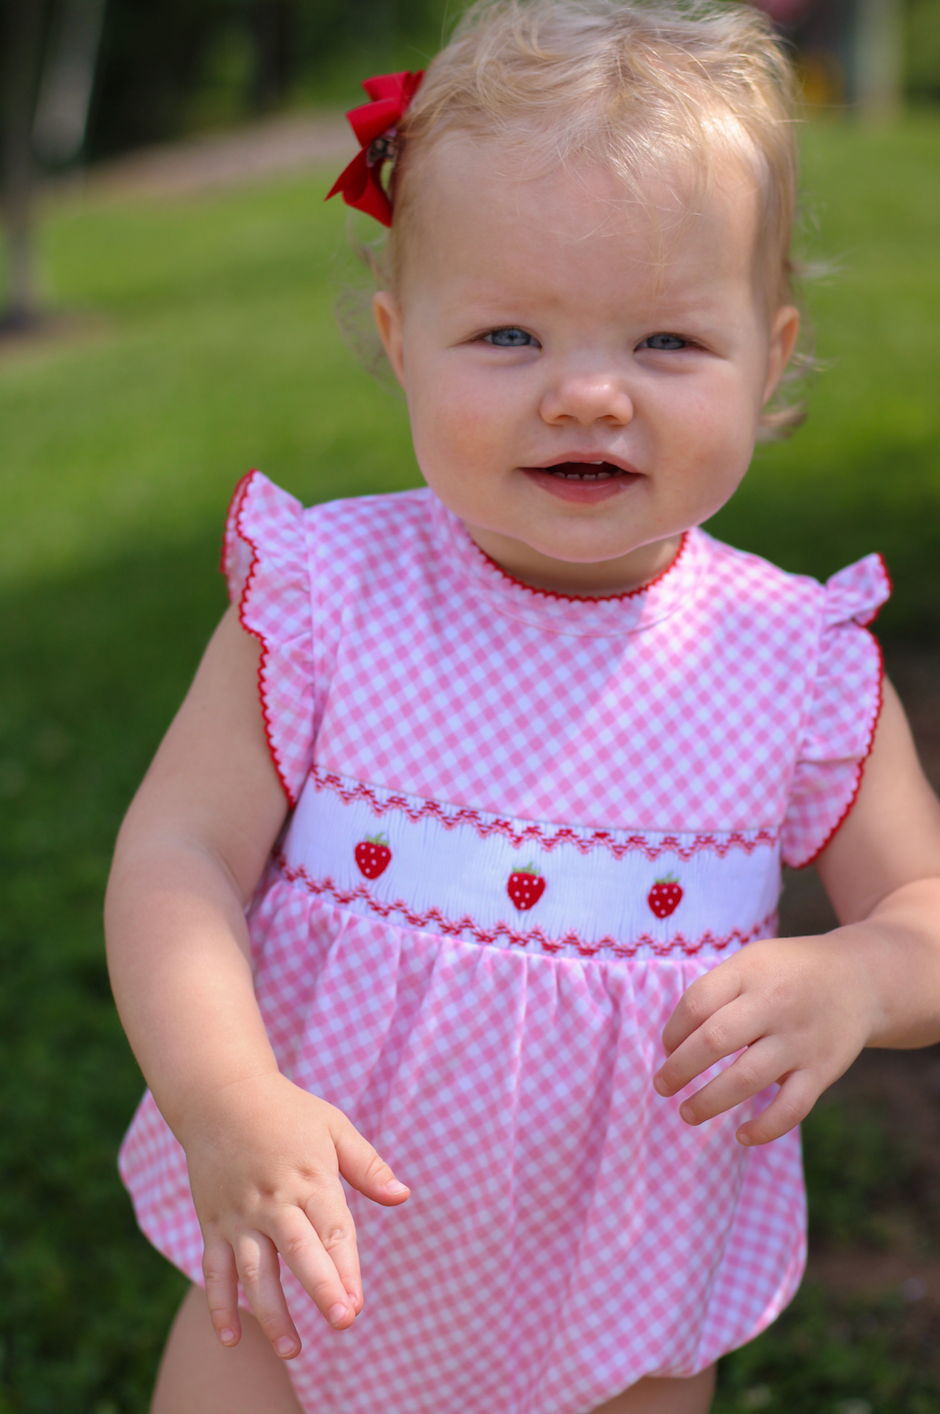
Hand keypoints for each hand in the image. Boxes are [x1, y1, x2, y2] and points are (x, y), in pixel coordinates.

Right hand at [180, 1071, 409, 1357]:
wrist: (221, 1094)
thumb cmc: (287, 1111)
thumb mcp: (334, 1127)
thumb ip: (367, 1165)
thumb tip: (403, 1195)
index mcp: (309, 1178)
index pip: (333, 1229)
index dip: (347, 1267)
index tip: (358, 1305)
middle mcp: (274, 1200)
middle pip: (300, 1250)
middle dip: (322, 1287)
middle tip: (342, 1321)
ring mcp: (240, 1215)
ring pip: (256, 1271)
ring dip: (271, 1312)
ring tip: (292, 1350)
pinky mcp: (214, 1222)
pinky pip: (216, 1269)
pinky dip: (220, 1304)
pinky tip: (231, 1339)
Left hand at [653, 934, 875, 1145]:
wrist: (858, 979)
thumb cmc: (786, 973)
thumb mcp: (751, 962)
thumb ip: (715, 993)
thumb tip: (674, 1045)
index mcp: (751, 972)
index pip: (697, 1003)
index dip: (673, 1030)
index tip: (667, 1047)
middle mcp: (775, 1004)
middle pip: (715, 1040)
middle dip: (680, 1069)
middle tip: (662, 1086)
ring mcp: (800, 1040)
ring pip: (747, 1079)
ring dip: (709, 1101)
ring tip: (686, 1113)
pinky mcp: (823, 1070)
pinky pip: (791, 1108)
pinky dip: (765, 1128)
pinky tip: (741, 1136)